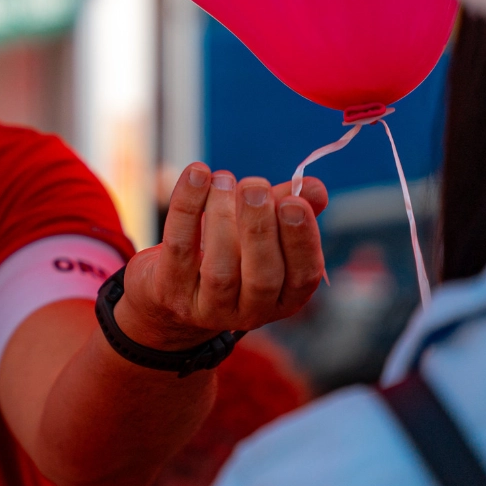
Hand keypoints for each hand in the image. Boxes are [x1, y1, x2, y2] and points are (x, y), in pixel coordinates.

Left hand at [116, 163, 327, 350]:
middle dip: (260, 229)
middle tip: (254, 187)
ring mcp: (208, 307)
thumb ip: (289, 209)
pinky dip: (187, 208)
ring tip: (224, 178)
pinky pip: (179, 247)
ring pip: (219, 267)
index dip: (301, 240)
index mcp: (285, 297)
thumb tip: (314, 187)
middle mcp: (251, 311)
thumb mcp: (263, 233)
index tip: (293, 202)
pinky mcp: (170, 291)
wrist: (171, 293)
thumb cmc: (229, 253)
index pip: (303, 276)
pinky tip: (196, 175)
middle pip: (262, 276)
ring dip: (221, 217)